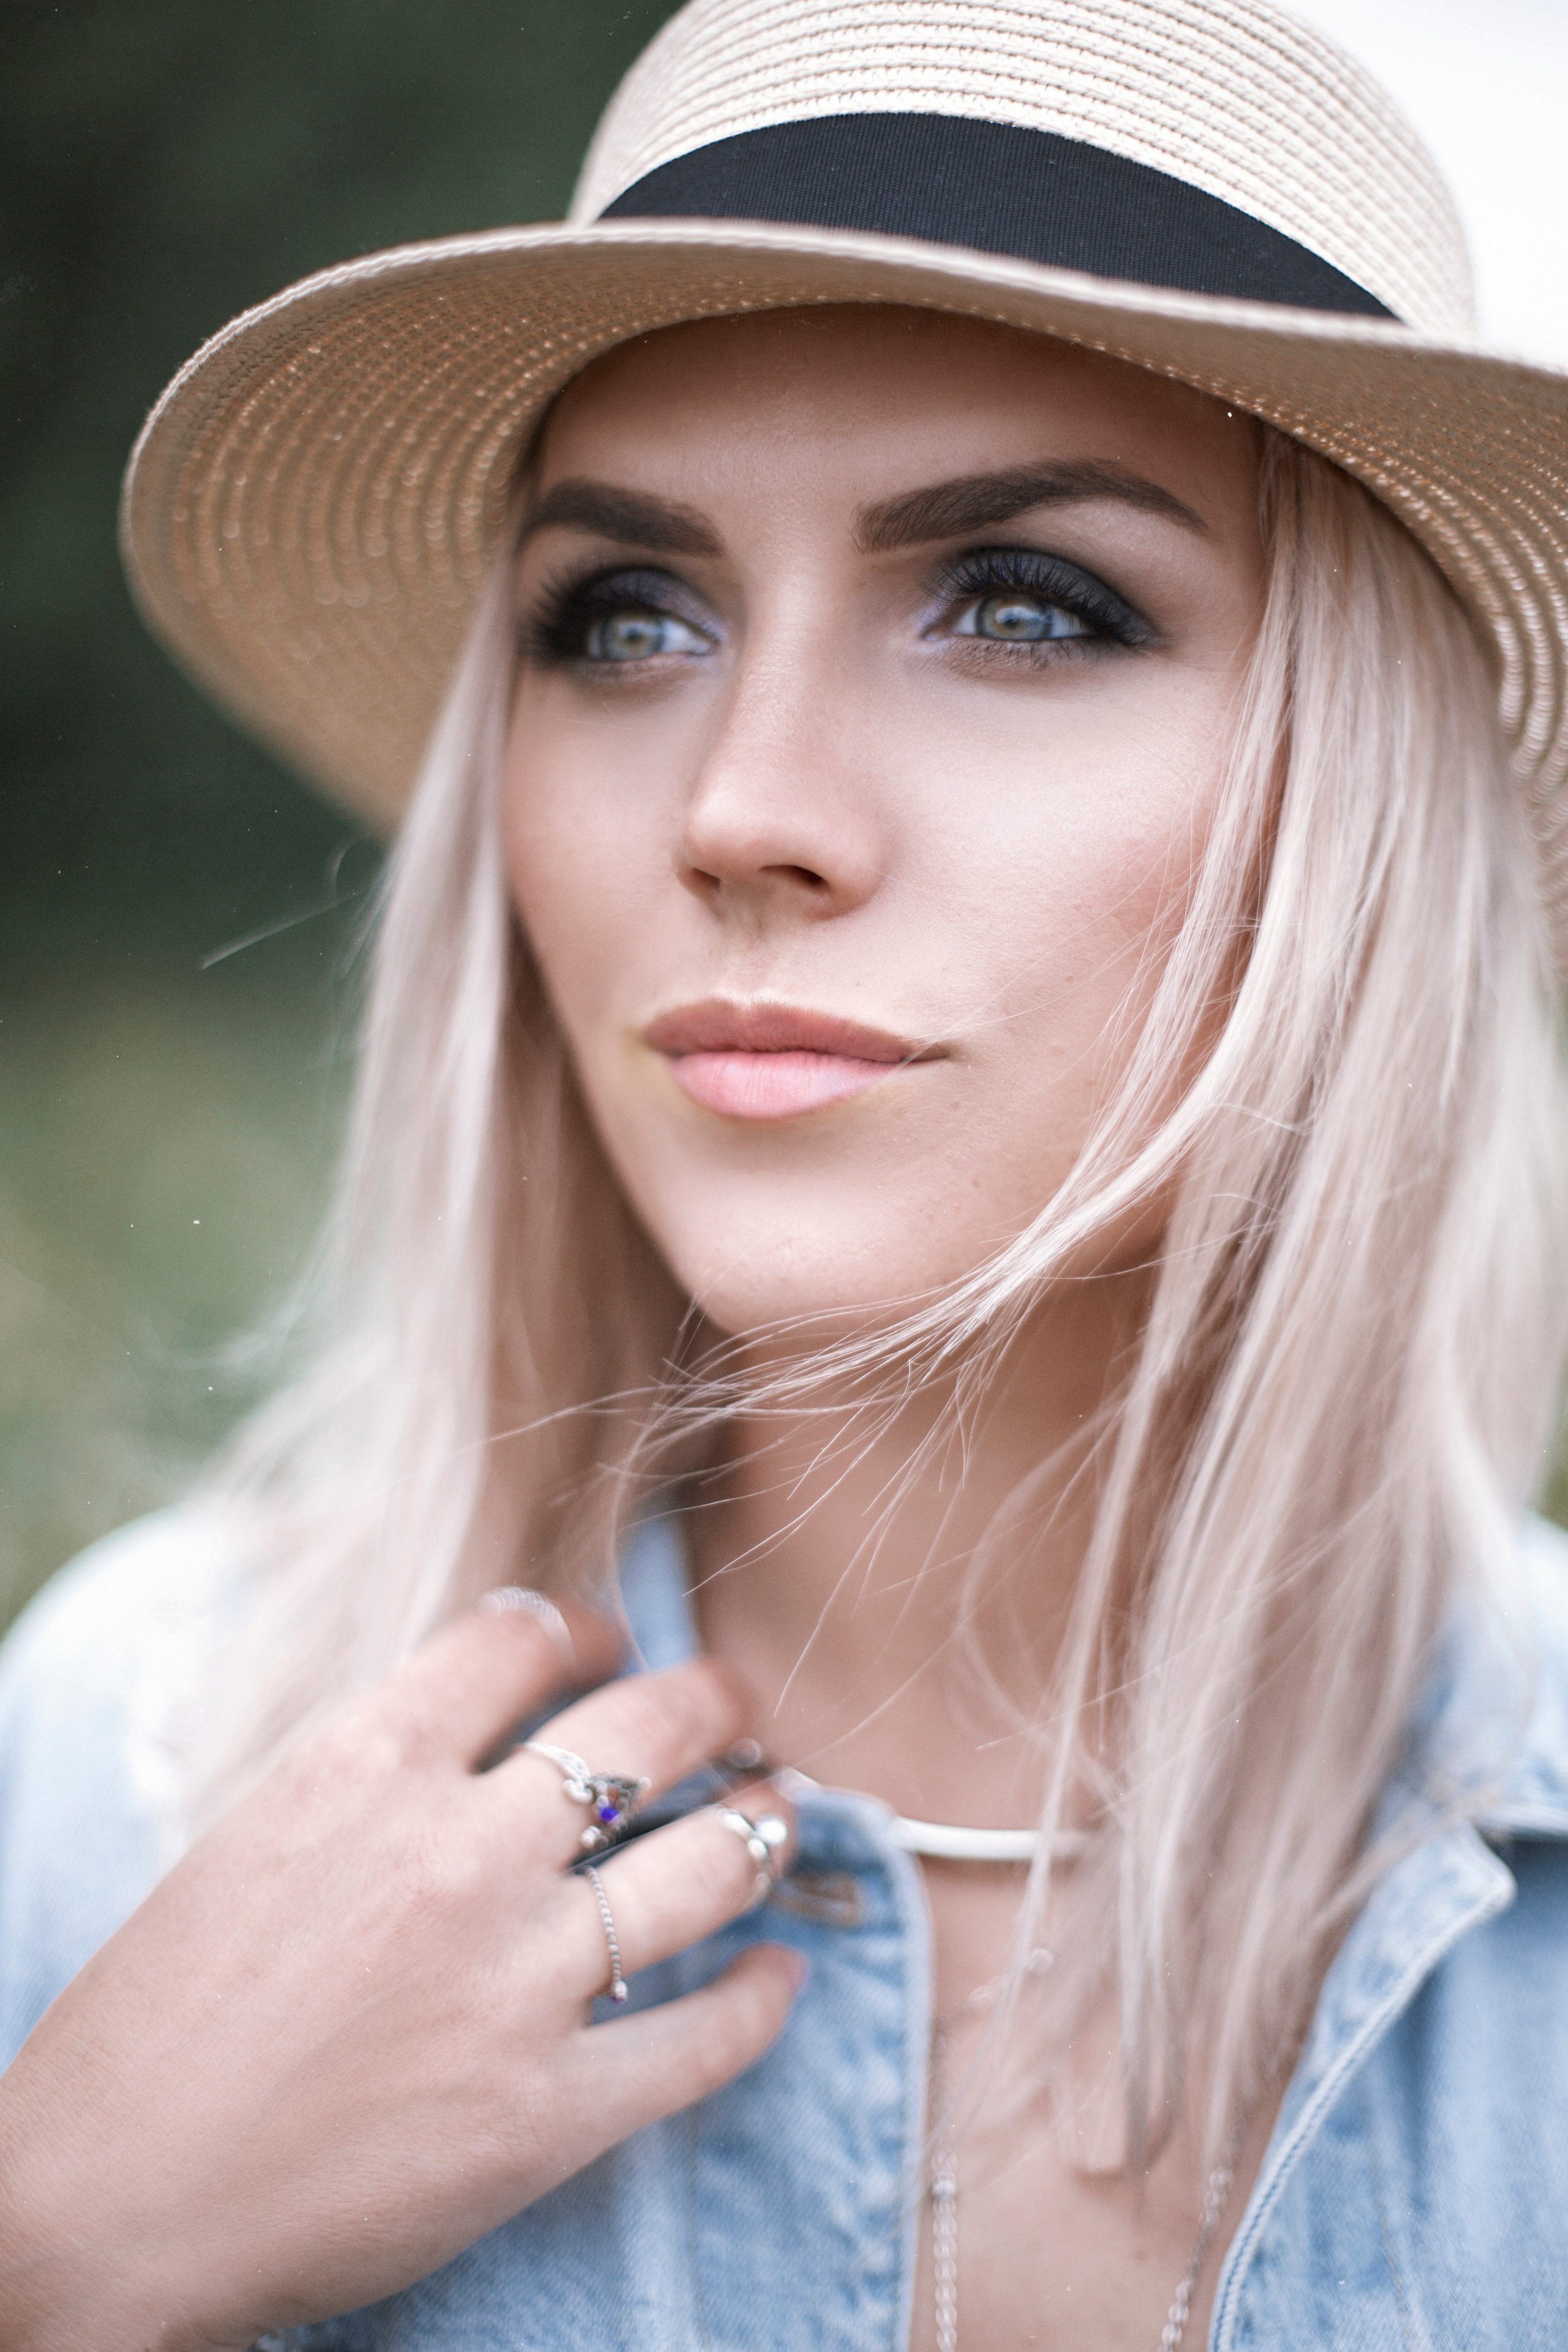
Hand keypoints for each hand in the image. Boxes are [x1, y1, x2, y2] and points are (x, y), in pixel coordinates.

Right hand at [0, 1596, 801, 2350]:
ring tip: (778, 1810)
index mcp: (367, 1765)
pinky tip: (778, 1976)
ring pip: (703, 1864)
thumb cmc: (158, 2022)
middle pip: (643, 1729)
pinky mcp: (548, 2112)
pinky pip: (703, 2038)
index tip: (614, 1641)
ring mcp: (515, 1982)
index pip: (522, 1641)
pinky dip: (760, 2001)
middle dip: (709, 1701)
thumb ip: (383, 1769)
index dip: (588, 1628)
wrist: (106, 2207)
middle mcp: (458, 1852)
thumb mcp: (259, 1831)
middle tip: (734, 1704)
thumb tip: (497, 1721)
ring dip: (762, 1825)